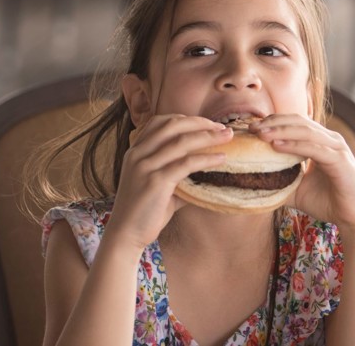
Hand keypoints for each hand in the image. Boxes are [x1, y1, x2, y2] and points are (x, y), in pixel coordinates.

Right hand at [105, 115, 232, 250]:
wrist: (126, 234)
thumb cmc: (144, 211)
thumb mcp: (158, 185)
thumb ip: (178, 174)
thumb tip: (206, 170)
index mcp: (135, 151)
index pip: (160, 122)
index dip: (185, 119)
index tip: (207, 124)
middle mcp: (138, 154)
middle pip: (173, 126)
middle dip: (201, 123)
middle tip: (223, 127)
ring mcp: (145, 166)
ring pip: (182, 142)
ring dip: (209, 137)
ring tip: (228, 137)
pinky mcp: (156, 181)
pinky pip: (186, 164)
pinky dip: (207, 159)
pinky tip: (221, 159)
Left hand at [251, 114, 354, 230]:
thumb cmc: (328, 203)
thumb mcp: (296, 190)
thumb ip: (279, 182)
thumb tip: (252, 184)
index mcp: (321, 142)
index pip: (294, 123)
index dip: (273, 122)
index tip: (251, 128)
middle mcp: (330, 140)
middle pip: (298, 121)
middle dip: (273, 122)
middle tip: (251, 128)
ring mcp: (336, 148)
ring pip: (305, 131)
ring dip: (281, 130)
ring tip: (260, 134)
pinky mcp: (340, 161)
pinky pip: (313, 148)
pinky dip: (294, 145)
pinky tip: (276, 146)